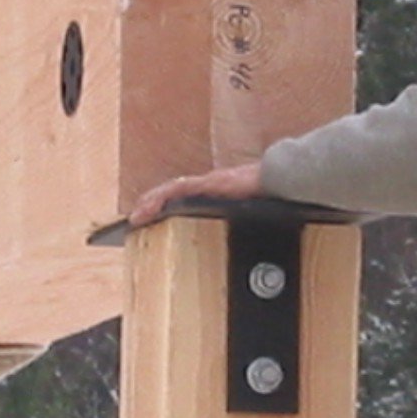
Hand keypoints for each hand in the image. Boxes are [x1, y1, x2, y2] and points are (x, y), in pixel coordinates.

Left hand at [128, 162, 263, 227]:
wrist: (280, 179)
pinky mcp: (208, 184)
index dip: (166, 202)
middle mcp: (208, 184)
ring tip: (137, 216)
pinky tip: (149, 208)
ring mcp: (207, 182)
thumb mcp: (249, 211)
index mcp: (216, 190)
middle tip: (136, 217)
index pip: (185, 194)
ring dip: (151, 202)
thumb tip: (240, 238)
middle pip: (173, 191)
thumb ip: (239, 219)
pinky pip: (177, 190)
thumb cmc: (269, 195)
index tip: (152, 214)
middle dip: (152, 203)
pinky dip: (161, 198)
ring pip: (170, 190)